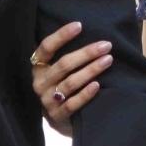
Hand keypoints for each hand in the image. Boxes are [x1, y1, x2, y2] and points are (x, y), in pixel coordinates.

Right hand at [30, 21, 113, 136]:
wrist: (59, 120)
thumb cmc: (61, 86)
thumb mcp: (58, 70)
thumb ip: (64, 53)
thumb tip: (85, 29)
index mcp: (37, 67)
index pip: (46, 47)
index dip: (61, 36)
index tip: (79, 25)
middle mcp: (39, 83)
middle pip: (63, 65)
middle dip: (86, 53)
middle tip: (106, 45)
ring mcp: (47, 101)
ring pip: (70, 83)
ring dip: (91, 70)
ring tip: (108, 60)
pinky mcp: (57, 116)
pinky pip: (72, 104)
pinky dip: (85, 94)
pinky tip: (98, 85)